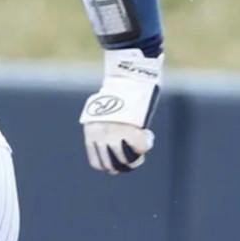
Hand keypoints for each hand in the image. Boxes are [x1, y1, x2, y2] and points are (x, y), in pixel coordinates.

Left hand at [80, 49, 161, 173]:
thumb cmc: (119, 90)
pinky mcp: (131, 129)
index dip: (109, 166)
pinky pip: (139, 150)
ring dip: (135, 160)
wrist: (127, 74)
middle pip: (111, 166)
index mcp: (91, 132)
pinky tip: (148, 139)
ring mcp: (115, 134)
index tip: (118, 161)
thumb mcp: (105, 111)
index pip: (97, 163)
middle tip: (132, 160)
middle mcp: (101, 136)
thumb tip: (116, 143)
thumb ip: (107, 127)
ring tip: (140, 153)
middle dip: (123, 166)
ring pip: (125, 160)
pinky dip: (144, 148)